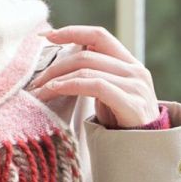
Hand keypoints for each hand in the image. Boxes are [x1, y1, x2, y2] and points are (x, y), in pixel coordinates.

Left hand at [28, 24, 159, 128]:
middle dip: (56, 66)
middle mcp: (135, 70)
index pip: (99, 35)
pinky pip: (95, 85)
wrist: (144, 150)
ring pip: (87, 69)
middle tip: (36, 81)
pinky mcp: (131, 103)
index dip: (72, 31)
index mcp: (130, 63)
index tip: (46, 35)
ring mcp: (135, 86)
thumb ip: (95, 76)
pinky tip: (54, 91)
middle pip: (87, 54)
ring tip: (40, 91)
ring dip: (57, 78)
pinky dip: (70, 86)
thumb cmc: (122, 124)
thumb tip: (64, 64)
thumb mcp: (109, 94)